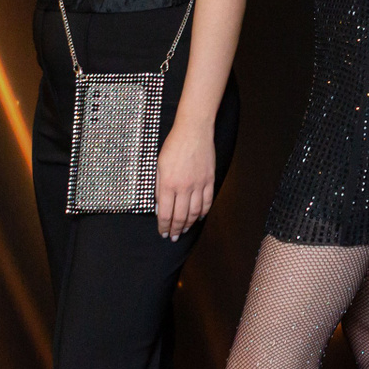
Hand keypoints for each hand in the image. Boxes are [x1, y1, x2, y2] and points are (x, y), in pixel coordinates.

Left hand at [155, 123, 216, 239]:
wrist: (193, 131)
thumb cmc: (174, 146)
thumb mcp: (158, 166)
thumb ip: (158, 188)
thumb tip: (159, 206)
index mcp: (168, 184)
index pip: (166, 214)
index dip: (164, 227)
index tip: (163, 233)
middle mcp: (184, 187)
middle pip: (180, 216)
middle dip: (176, 230)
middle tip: (174, 237)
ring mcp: (199, 184)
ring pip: (195, 212)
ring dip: (189, 224)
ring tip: (185, 230)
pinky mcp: (209, 179)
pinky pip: (207, 201)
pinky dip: (203, 212)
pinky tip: (198, 217)